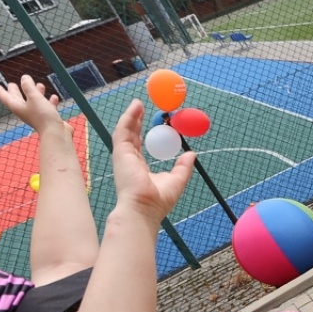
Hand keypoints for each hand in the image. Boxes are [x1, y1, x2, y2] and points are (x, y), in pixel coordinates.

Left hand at [0, 73, 63, 131]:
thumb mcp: (34, 97)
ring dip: (35, 93)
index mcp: (18, 107)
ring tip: (38, 85)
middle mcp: (25, 111)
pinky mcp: (47, 118)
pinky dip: (49, 101)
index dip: (0, 91)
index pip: (6, 97)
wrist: (55, 132)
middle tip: (12, 85)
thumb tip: (24, 78)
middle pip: (18, 99)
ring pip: (33, 102)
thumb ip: (28, 86)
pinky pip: (46, 107)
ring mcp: (36, 115)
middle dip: (15, 91)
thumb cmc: (42, 116)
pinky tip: (53, 97)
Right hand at [110, 100, 193, 222]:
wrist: (143, 207)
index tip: (154, 123)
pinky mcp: (120, 152)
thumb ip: (183, 167)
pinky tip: (135, 107)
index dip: (145, 133)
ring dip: (132, 116)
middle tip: (143, 108)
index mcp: (140, 167)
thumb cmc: (158, 200)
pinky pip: (123, 130)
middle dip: (137, 121)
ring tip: (138, 103)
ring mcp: (123, 156)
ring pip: (126, 131)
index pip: (141, 146)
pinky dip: (128, 117)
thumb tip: (192, 154)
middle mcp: (130, 160)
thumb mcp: (176, 180)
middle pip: (132, 136)